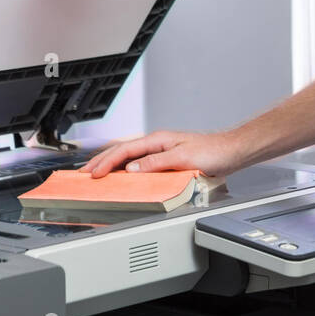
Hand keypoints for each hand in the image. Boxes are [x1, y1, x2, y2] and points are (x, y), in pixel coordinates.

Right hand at [80, 130, 247, 178]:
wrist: (230, 153)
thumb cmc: (212, 152)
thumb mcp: (183, 158)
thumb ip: (156, 163)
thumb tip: (132, 169)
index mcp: (158, 140)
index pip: (125, 151)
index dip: (107, 162)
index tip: (94, 173)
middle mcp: (157, 144)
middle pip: (122, 152)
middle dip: (101, 162)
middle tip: (84, 173)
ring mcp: (161, 151)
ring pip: (128, 157)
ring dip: (111, 164)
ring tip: (96, 173)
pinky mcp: (166, 160)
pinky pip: (139, 164)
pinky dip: (125, 169)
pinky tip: (122, 175)